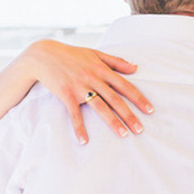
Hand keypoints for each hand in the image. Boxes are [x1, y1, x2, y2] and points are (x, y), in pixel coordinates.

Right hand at [24, 40, 153, 143]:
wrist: (44, 55)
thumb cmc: (71, 54)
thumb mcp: (95, 53)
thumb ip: (116, 61)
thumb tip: (136, 68)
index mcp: (101, 69)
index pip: (125, 86)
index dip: (138, 98)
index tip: (150, 110)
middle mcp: (93, 78)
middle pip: (115, 99)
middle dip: (129, 115)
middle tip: (140, 129)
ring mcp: (80, 87)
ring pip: (100, 107)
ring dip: (112, 122)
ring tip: (123, 134)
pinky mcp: (66, 95)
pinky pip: (74, 114)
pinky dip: (79, 127)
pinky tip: (84, 140)